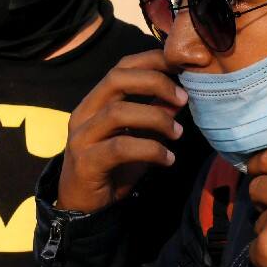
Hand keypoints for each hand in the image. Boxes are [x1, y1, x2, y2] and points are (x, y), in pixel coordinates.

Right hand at [57, 50, 186, 211]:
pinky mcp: (86, 162)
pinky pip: (120, 148)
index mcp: (96, 101)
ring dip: (156, 118)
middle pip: (116, 79)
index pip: (121, 67)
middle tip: (184, 98)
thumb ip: (154, 116)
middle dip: (155, 82)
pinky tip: (168, 159)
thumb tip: (180, 98)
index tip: (181, 66)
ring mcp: (82, 137)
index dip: (151, 60)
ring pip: (118, 113)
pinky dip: (150, 150)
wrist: (82, 205)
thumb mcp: (138, 137)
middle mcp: (85, 113)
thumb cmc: (111, 167)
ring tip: (178, 133)